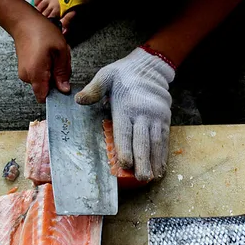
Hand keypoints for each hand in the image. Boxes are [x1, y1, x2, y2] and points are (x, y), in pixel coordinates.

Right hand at [13, 15, 71, 102]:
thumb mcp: (60, 50)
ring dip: (53, 71)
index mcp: (36, 74)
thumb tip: (64, 89)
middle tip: (60, 60)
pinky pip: (40, 74)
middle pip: (47, 88)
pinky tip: (49, 54)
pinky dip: (47, 67)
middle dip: (57, 78)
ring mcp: (24, 73)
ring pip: (44, 80)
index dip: (56, 94)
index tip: (63, 83)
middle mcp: (27, 76)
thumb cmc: (41, 32)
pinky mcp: (25, 68)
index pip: (44, 98)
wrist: (23, 21)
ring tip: (54, 55)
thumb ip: (62, 73)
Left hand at [75, 47, 174, 180]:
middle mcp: (142, 114)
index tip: (125, 164)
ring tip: (152, 177)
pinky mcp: (165, 119)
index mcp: (125, 106)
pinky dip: (163, 154)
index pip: (125, 131)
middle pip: (142, 141)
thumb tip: (79, 100)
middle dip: (142, 161)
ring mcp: (156, 117)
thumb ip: (94, 89)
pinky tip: (161, 168)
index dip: (125, 148)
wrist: (150, 66)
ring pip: (155, 142)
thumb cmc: (123, 74)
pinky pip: (164, 139)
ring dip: (154, 161)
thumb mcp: (106, 76)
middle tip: (141, 178)